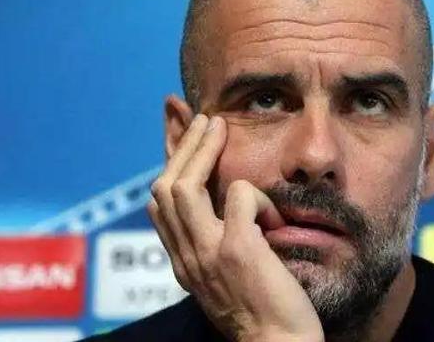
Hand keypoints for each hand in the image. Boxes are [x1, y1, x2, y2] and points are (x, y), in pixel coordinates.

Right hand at [148, 114, 323, 341]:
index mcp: (183, 262)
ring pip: (184, 186)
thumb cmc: (264, 311)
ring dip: (201, 149)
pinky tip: (274, 212)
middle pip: (165, 187)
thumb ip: (217, 241)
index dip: (168, 165)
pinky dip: (255, 194)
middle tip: (203, 121)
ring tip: (217, 125)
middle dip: (182, 147)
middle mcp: (186, 257)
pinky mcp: (237, 251)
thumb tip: (226, 203)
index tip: (178, 136)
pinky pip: (239, 197)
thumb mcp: (226, 275)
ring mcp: (208, 253)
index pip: (159, 204)